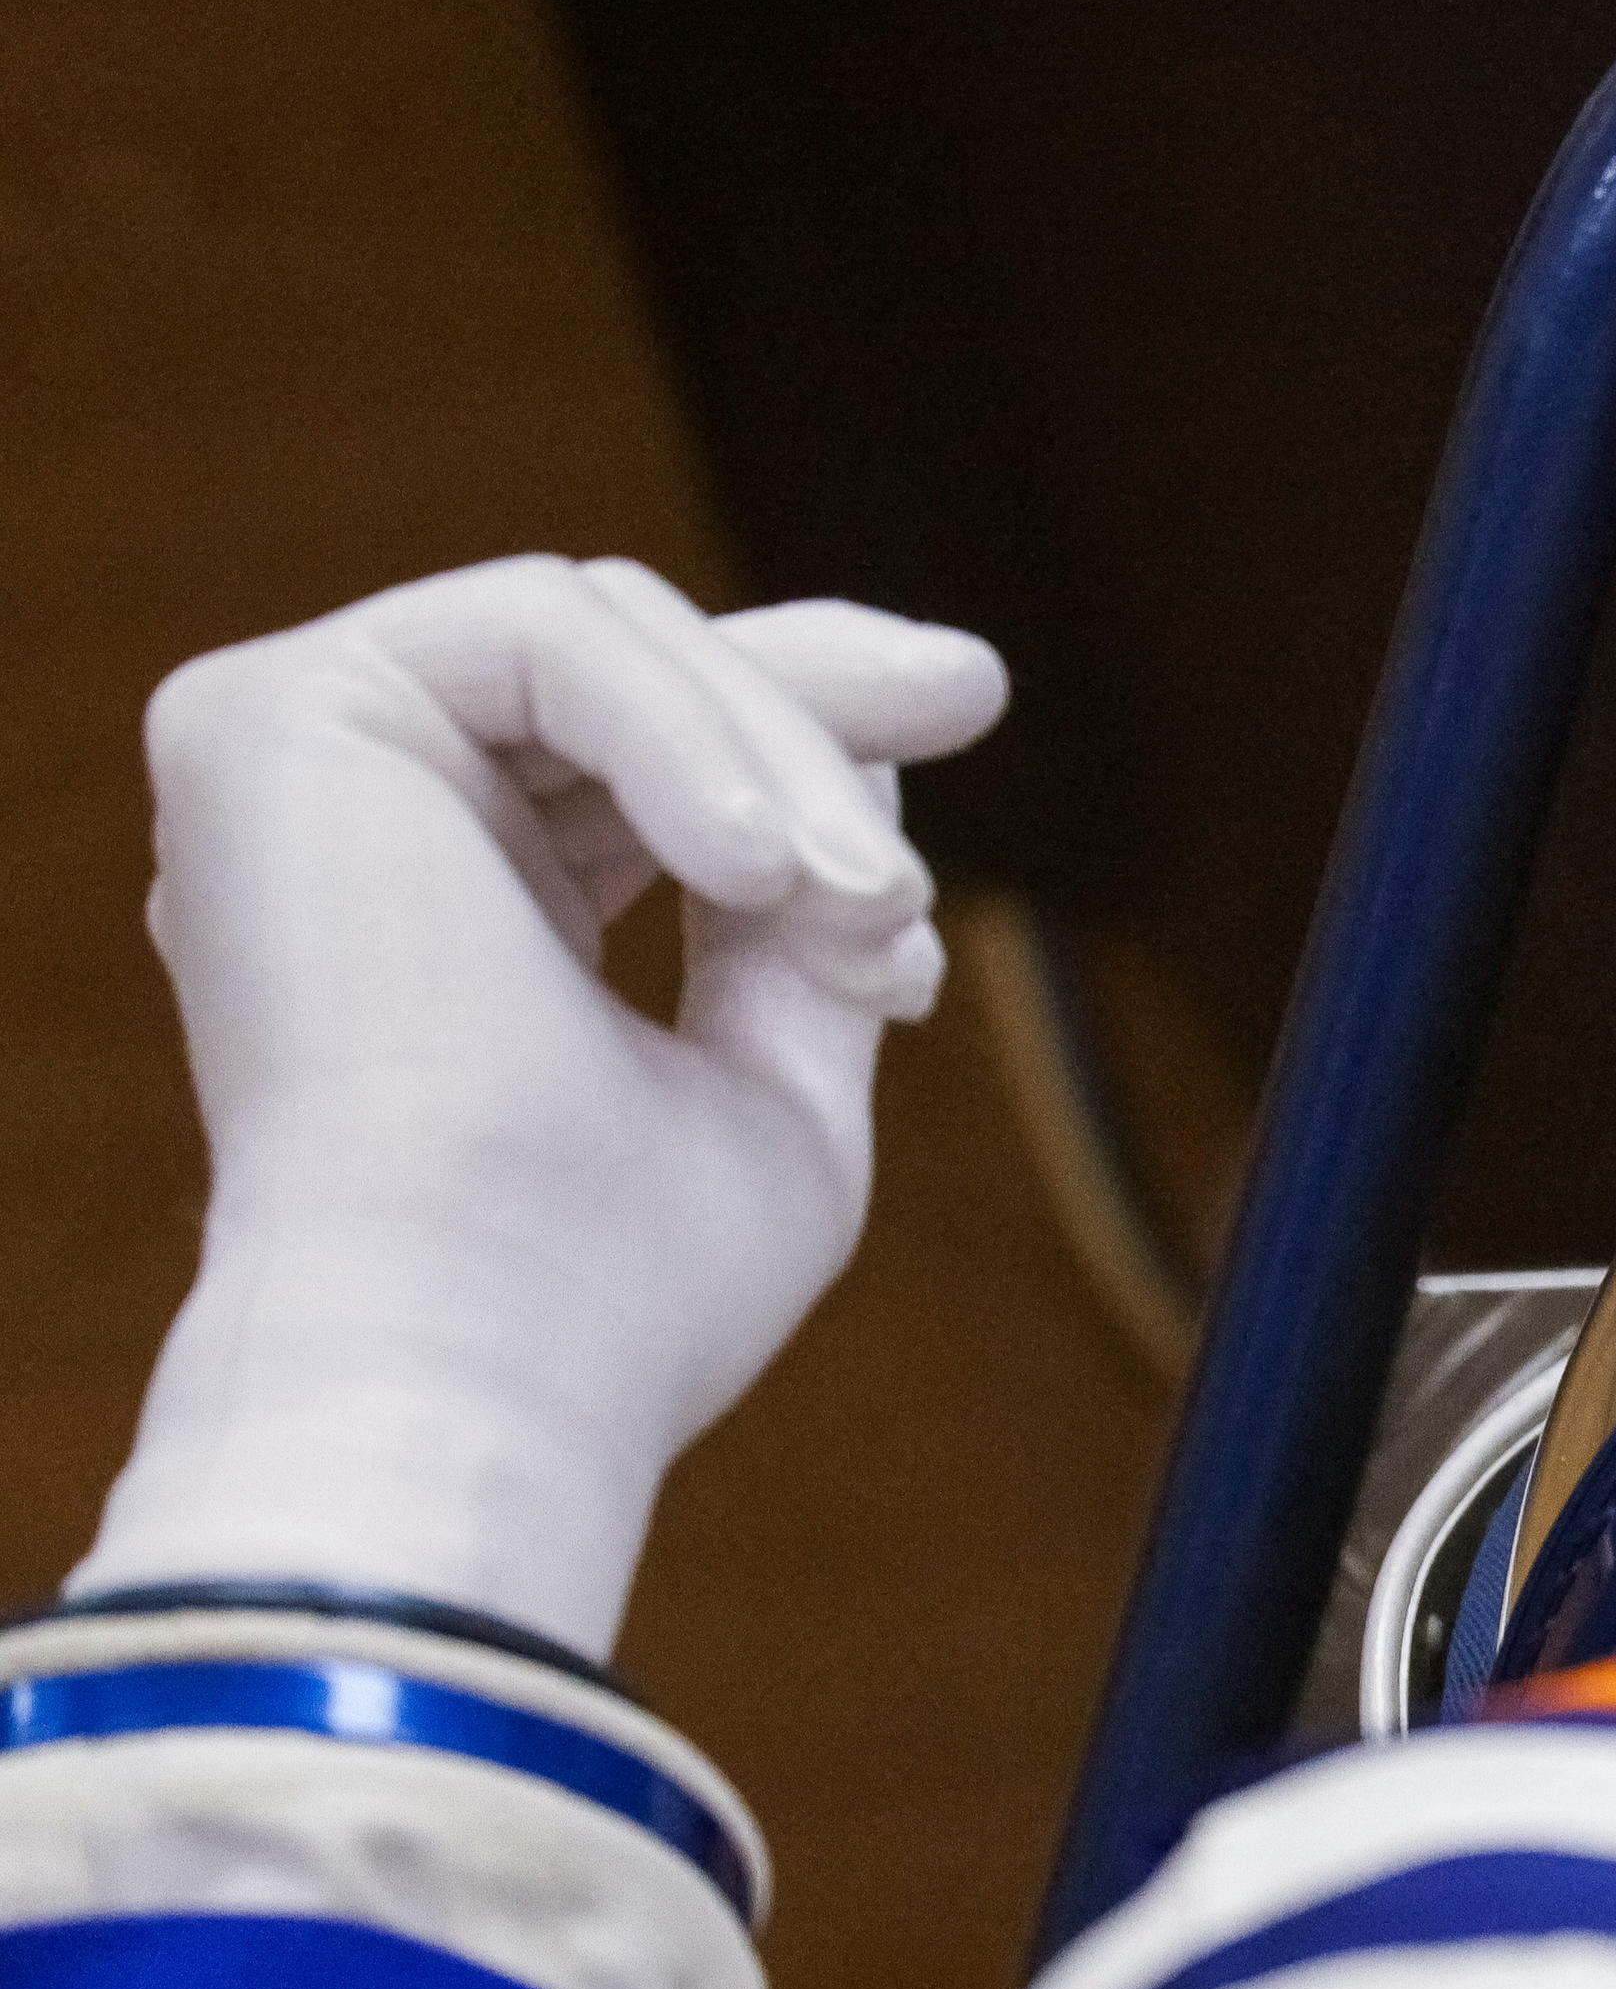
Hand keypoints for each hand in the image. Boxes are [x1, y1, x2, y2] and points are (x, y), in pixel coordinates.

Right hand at [72, 555, 1008, 1657]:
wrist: (492, 1359)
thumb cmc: (624, 1287)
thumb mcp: (771, 1078)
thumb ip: (800, 923)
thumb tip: (876, 739)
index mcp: (447, 904)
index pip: (636, 747)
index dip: (802, 719)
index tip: (970, 704)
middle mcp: (352, 822)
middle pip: (627, 664)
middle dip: (818, 692)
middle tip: (976, 693)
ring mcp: (296, 767)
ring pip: (608, 636)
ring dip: (782, 758)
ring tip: (868, 908)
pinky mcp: (265, 718)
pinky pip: (541, 630)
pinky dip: (685, 732)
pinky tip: (760, 872)